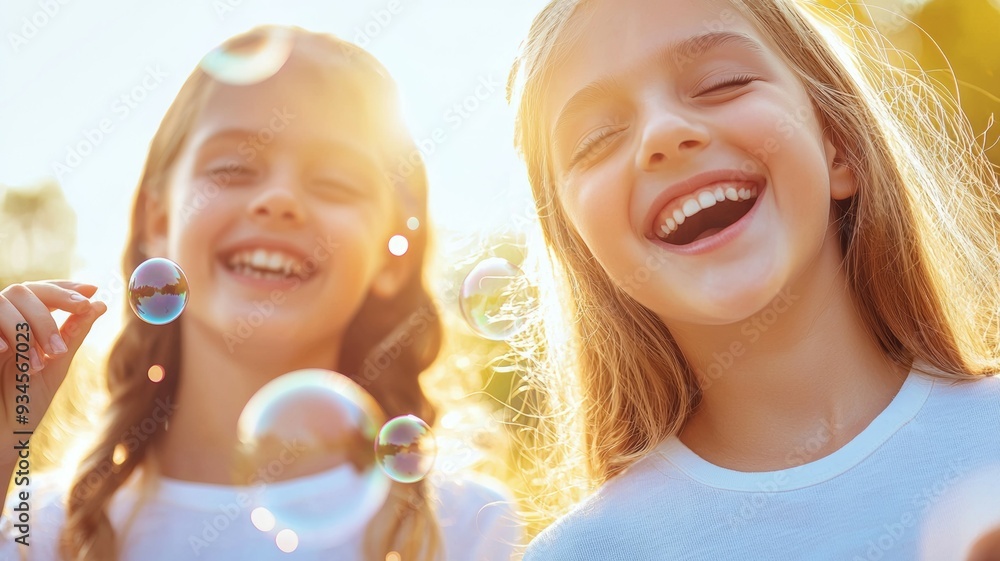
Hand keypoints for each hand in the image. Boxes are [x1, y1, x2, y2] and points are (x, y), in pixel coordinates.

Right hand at [0, 280, 106, 465]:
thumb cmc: (26, 401)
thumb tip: (100, 305)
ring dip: (26, 328)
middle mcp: (4, 321)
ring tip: (36, 364)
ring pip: (5, 301)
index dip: (65, 287)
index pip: (44, 291)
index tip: (91, 291)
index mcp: (26, 322)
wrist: (0, 434)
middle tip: (61, 343)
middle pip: (25, 291)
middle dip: (49, 311)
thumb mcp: (56, 364)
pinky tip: (5, 353)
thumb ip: (73, 334)